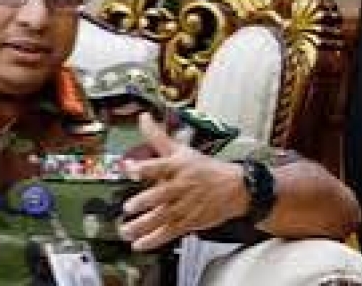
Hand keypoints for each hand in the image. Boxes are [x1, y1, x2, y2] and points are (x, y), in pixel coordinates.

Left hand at [119, 113, 247, 250]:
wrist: (236, 189)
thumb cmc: (204, 168)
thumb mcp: (181, 150)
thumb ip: (157, 136)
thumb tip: (142, 117)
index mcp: (177, 167)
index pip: (159, 166)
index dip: (144, 167)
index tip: (130, 168)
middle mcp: (180, 187)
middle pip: (161, 195)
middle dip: (144, 202)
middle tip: (129, 207)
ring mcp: (184, 206)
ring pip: (162, 217)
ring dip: (143, 226)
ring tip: (126, 230)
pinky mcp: (188, 222)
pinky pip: (168, 233)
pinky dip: (153, 240)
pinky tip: (139, 244)